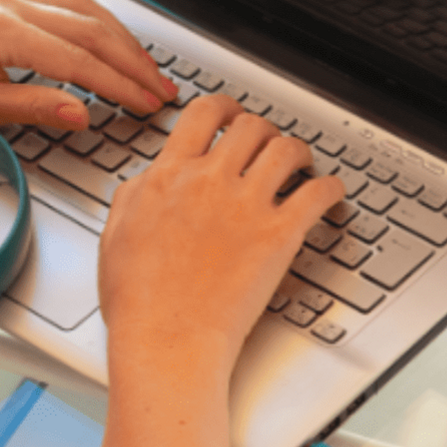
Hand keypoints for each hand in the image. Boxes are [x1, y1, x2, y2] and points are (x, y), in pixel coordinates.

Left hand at [0, 0, 176, 128]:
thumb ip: (33, 106)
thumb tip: (81, 112)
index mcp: (1, 31)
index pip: (80, 60)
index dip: (120, 85)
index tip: (147, 104)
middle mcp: (7, 6)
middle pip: (91, 30)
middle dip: (132, 62)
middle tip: (161, 90)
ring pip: (82, 11)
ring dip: (120, 40)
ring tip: (146, 70)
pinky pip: (61, 5)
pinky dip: (94, 26)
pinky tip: (110, 42)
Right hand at [98, 95, 343, 373]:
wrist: (167, 339)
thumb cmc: (139, 302)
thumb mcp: (115, 235)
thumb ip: (134, 196)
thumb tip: (148, 178)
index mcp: (169, 177)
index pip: (202, 114)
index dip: (225, 107)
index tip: (233, 114)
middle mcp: (210, 182)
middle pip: (250, 126)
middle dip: (264, 129)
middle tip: (270, 142)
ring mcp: (247, 206)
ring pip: (286, 149)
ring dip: (299, 151)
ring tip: (303, 163)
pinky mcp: (279, 236)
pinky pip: (318, 193)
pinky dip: (332, 188)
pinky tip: (332, 194)